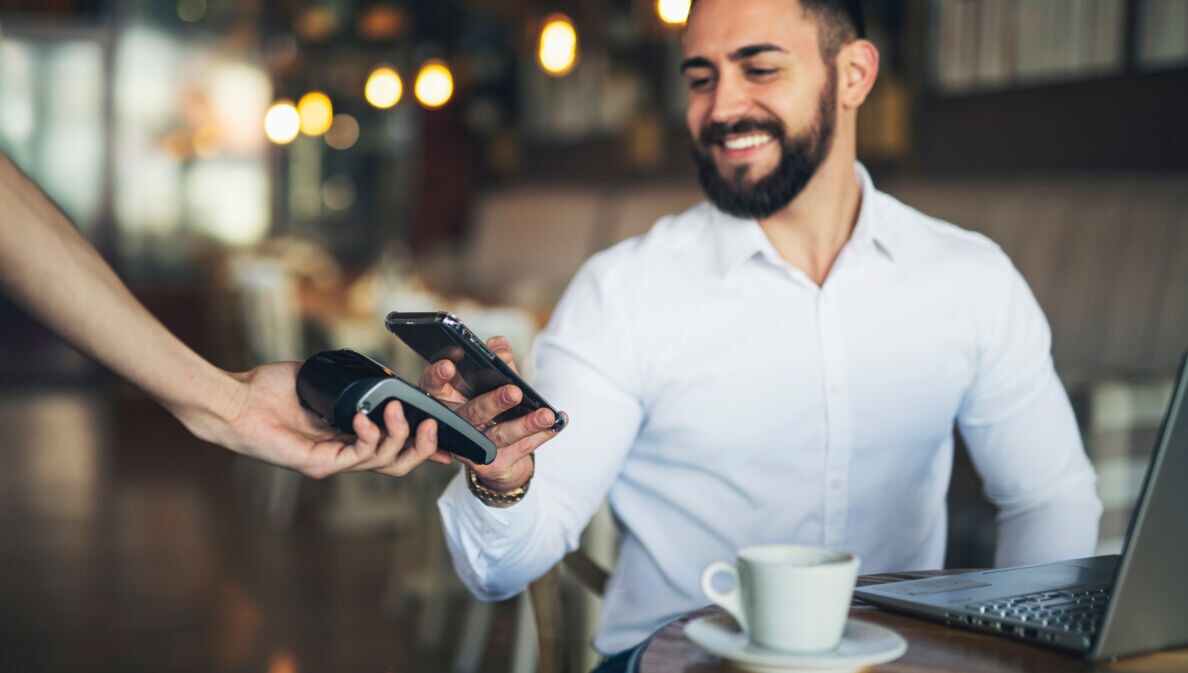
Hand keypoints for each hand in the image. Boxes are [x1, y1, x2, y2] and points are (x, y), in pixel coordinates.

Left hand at [175, 361, 452, 478]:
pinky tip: (366, 418)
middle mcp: (343, 454)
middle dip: (423, 447)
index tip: (449, 442)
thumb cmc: (269, 388)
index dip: (423, 447)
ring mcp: (331, 462)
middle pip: (398, 464)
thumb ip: (356, 382)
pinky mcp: (318, 464)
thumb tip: (387, 378)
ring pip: (385, 463)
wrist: (234, 400)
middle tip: (434, 426)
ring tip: (399, 410)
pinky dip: (370, 437)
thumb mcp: (327, 379)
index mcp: (348, 436)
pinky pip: (358, 457)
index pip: (394, 448)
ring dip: (399, 436)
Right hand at [418, 336, 562, 492]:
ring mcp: (472, 447)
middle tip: (514, 391)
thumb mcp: (493, 381)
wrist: (499, 455)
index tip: (449, 366)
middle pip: (472, 412)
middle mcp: (456, 424)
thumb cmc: (492, 407)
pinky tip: (556, 423)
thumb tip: (500, 345)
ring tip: (546, 414)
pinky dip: (541, 435)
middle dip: (493, 402)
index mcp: (447, 399)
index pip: (433, 386)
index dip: (437, 376)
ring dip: (525, 424)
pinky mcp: (491, 465)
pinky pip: (519, 449)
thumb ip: (496, 361)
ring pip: (499, 434)